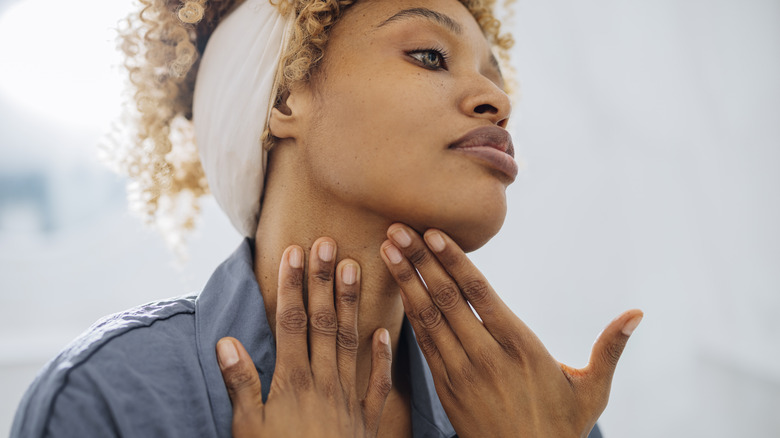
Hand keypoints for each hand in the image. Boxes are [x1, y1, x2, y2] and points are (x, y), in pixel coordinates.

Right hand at [216, 239, 392, 437]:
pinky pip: (379, 383)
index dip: (293, 285)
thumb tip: (227, 341)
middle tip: (329, 243)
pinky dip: (383, 357)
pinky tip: (386, 331)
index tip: (295, 252)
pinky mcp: (367, 419)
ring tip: (355, 268)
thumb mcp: (248, 430)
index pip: (292, 322)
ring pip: (351, 341)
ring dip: (352, 304)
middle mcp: (324, 381)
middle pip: (323, 322)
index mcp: (293, 382)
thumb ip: (240, 384)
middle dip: (324, 281)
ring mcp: (349, 398)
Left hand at [380, 224, 642, 437]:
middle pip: (447, 298)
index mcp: (519, 346)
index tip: (432, 233)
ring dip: (407, 281)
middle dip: (419, 261)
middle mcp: (485, 355)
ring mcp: (461, 372)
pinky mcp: (446, 387)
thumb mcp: (592, 390)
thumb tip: (638, 314)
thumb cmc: (560, 427)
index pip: (479, 293)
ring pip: (429, 318)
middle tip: (397, 228)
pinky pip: (424, 343)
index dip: (453, 261)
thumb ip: (610, 348)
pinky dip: (409, 314)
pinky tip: (399, 290)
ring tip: (388, 250)